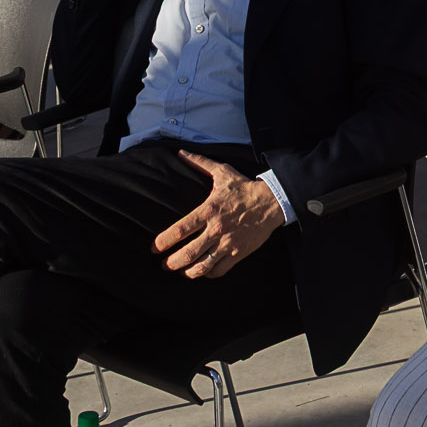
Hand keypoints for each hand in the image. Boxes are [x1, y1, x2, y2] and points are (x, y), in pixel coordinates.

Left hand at [153, 152, 285, 277]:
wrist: (272, 201)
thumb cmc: (244, 188)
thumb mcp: (222, 172)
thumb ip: (200, 163)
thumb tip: (181, 153)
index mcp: (208, 210)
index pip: (181, 229)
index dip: (164, 241)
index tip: (154, 248)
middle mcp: (216, 229)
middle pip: (188, 252)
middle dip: (172, 262)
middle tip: (165, 265)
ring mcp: (228, 243)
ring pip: (203, 265)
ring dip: (188, 272)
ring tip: (181, 271)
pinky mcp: (238, 253)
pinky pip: (219, 270)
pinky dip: (208, 273)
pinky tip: (203, 271)